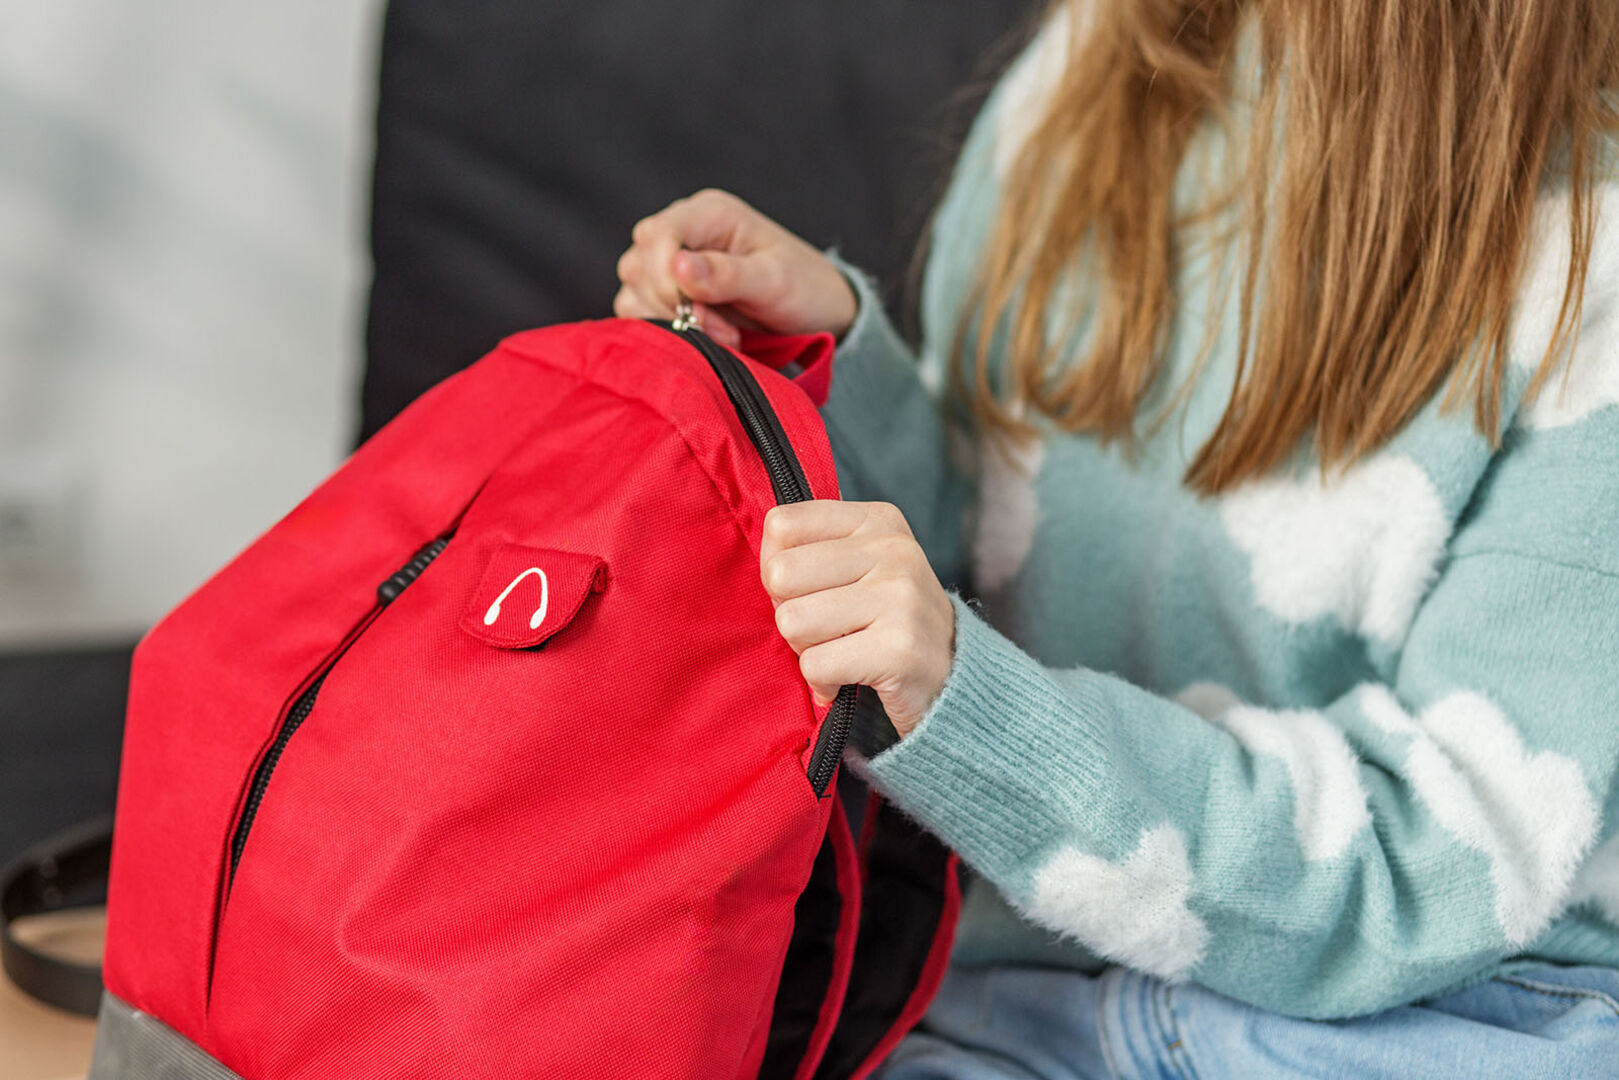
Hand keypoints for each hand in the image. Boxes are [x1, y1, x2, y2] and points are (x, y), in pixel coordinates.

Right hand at [614, 189, 858, 348]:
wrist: (818, 313)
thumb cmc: (804, 287)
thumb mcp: (775, 280)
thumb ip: (727, 274)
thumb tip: (678, 267)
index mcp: (709, 214)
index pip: (657, 234)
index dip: (664, 275)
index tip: (693, 309)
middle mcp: (683, 234)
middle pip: (638, 265)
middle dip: (673, 305)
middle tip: (722, 330)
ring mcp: (671, 266)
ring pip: (634, 292)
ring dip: (672, 322)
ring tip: (724, 336)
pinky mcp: (667, 298)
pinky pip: (639, 315)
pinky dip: (667, 333)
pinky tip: (709, 339)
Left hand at [759, 500, 954, 737]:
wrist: (953, 680)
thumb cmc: (888, 621)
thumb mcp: (860, 566)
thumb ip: (811, 550)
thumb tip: (762, 560)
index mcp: (877, 520)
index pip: (781, 525)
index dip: (777, 567)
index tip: (810, 591)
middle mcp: (893, 549)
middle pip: (780, 575)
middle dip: (789, 613)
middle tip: (826, 629)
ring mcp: (900, 596)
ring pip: (792, 622)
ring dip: (807, 650)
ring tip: (842, 651)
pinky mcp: (900, 648)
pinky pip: (815, 664)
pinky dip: (822, 682)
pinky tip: (849, 678)